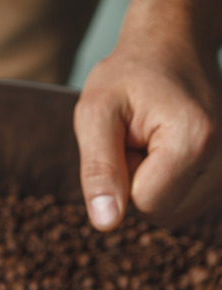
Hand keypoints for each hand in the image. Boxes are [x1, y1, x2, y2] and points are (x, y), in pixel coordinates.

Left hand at [74, 11, 221, 230]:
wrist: (168, 49)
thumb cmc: (127, 76)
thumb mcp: (96, 114)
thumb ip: (98, 170)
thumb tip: (106, 223)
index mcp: (194, 141)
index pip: (145, 204)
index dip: (120, 180)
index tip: (123, 141)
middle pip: (160, 213)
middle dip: (134, 184)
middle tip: (133, 140)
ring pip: (170, 212)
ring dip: (147, 184)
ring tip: (146, 142)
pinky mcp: (220, 175)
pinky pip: (180, 203)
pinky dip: (162, 183)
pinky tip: (160, 150)